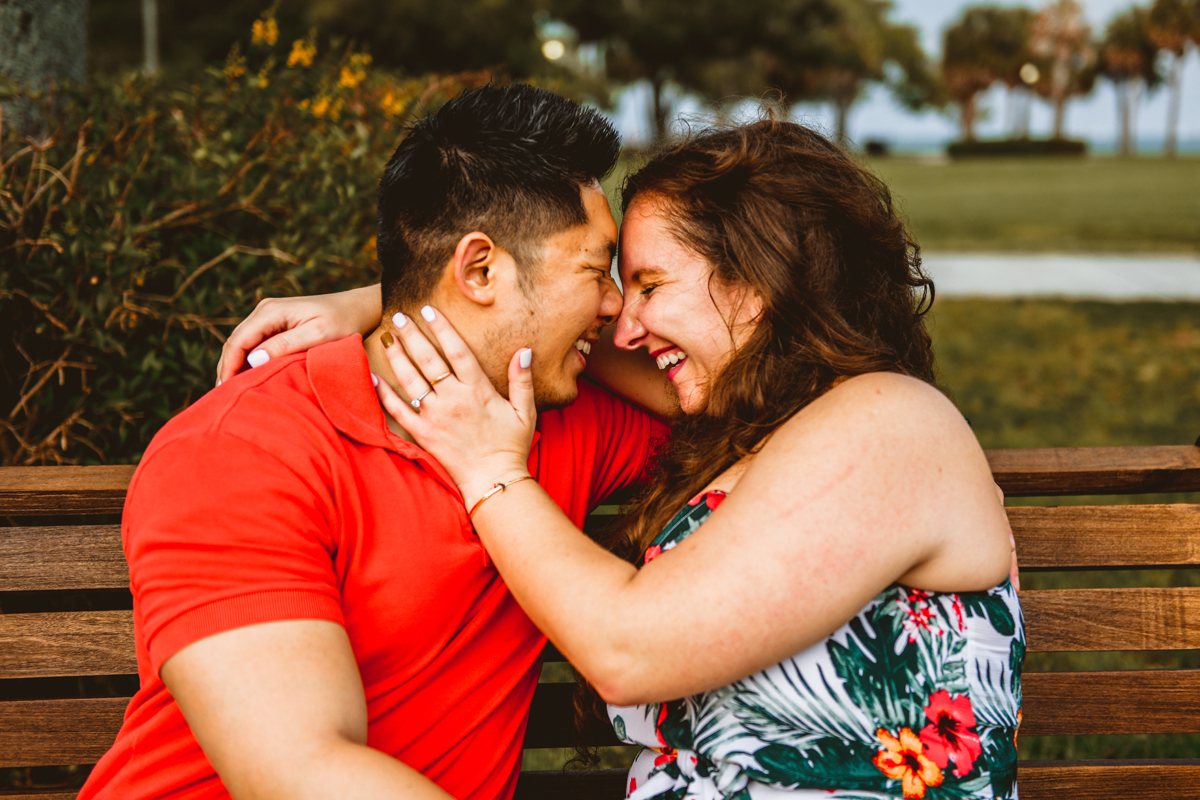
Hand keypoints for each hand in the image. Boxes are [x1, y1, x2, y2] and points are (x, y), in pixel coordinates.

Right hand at [216, 286, 382, 384]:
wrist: (359, 307)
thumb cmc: (344, 321)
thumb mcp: (319, 335)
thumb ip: (286, 345)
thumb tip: (254, 359)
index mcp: (272, 311)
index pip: (239, 341)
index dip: (228, 366)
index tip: (225, 390)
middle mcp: (265, 310)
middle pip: (235, 343)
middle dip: (227, 368)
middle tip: (223, 398)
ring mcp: (270, 316)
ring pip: (243, 344)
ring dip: (235, 366)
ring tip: (232, 393)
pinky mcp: (276, 324)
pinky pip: (255, 345)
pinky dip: (247, 362)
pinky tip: (248, 380)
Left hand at [375, 306, 535, 510]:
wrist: (493, 481)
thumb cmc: (511, 446)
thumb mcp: (525, 411)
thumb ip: (522, 380)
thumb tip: (524, 351)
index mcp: (477, 390)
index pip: (456, 350)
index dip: (442, 328)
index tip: (429, 310)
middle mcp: (452, 400)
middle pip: (427, 359)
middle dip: (412, 335)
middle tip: (399, 315)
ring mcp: (434, 417)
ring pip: (410, 380)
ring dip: (397, 356)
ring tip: (388, 337)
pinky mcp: (422, 434)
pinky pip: (398, 411)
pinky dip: (384, 394)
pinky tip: (374, 376)